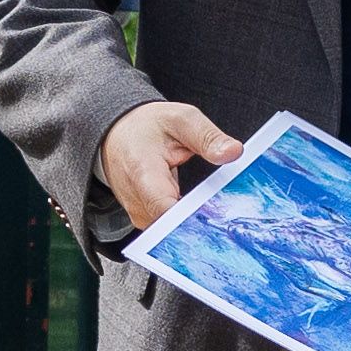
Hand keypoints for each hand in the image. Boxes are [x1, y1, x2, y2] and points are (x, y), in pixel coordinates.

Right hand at [98, 100, 242, 233]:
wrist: (117, 134)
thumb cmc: (147, 127)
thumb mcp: (180, 120)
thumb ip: (207, 137)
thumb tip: (233, 152)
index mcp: (143, 171)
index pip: (165, 208)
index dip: (193, 216)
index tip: (219, 211)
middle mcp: (136, 198)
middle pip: (172, 226)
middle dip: (201, 220)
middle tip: (225, 208)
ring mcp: (138, 211)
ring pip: (172, 231)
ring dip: (194, 221)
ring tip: (210, 204)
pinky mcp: (143, 218)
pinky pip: (168, 229)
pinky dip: (185, 221)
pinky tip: (197, 209)